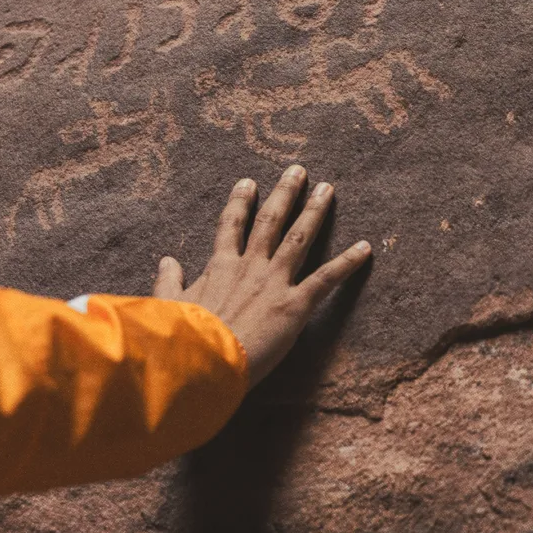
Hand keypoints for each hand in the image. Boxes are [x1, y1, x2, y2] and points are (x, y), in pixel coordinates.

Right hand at [153, 165, 370, 388]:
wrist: (202, 361)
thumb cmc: (184, 338)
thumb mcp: (170, 305)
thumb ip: (169, 282)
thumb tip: (166, 261)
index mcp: (220, 266)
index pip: (231, 225)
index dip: (240, 202)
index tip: (248, 182)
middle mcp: (250, 266)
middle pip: (270, 221)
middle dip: (285, 193)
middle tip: (298, 171)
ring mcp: (274, 282)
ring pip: (299, 237)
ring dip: (315, 212)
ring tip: (328, 189)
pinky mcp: (294, 305)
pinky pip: (326, 278)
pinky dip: (347, 262)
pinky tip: (365, 248)